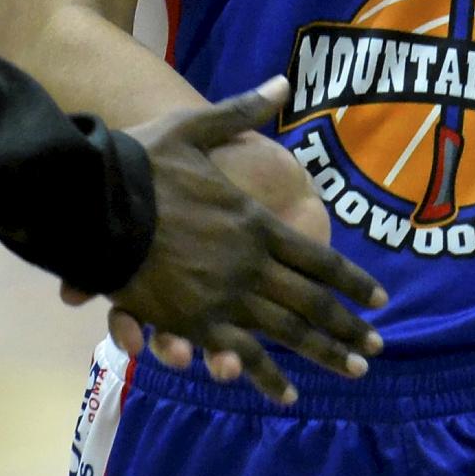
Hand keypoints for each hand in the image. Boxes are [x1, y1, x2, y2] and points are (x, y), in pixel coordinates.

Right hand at [60, 77, 385, 405]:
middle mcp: (250, 264)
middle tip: (376, 349)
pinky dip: (266, 376)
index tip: (380, 300)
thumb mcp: (194, 128)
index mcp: (255, 222)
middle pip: (312, 301)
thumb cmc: (139, 162)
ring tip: (353, 372)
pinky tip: (289, 395)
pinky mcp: (193, 320)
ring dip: (323, 353)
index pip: (318, 258)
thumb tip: (283, 80)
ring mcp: (224, 296)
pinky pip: (240, 354)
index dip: (352, 281)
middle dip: (347, 327)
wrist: (93, 200)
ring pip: (286, 332)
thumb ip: (242, 112)